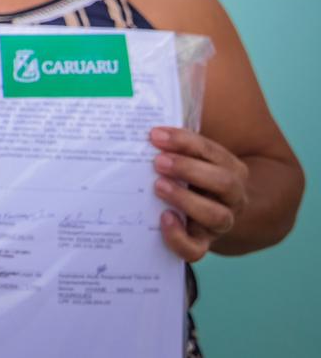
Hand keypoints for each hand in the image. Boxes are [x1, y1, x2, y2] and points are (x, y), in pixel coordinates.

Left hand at [150, 126, 249, 261]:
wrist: (201, 215)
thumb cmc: (188, 178)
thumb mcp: (188, 158)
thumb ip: (174, 146)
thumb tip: (147, 131)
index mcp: (231, 170)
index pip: (213, 152)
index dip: (185, 142)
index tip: (155, 135)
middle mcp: (232, 198)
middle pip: (224, 182)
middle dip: (189, 169)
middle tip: (158, 161)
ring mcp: (220, 223)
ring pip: (216, 216)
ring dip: (186, 199)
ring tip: (158, 186)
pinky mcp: (202, 244)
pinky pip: (196, 249)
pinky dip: (179, 236)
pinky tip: (163, 219)